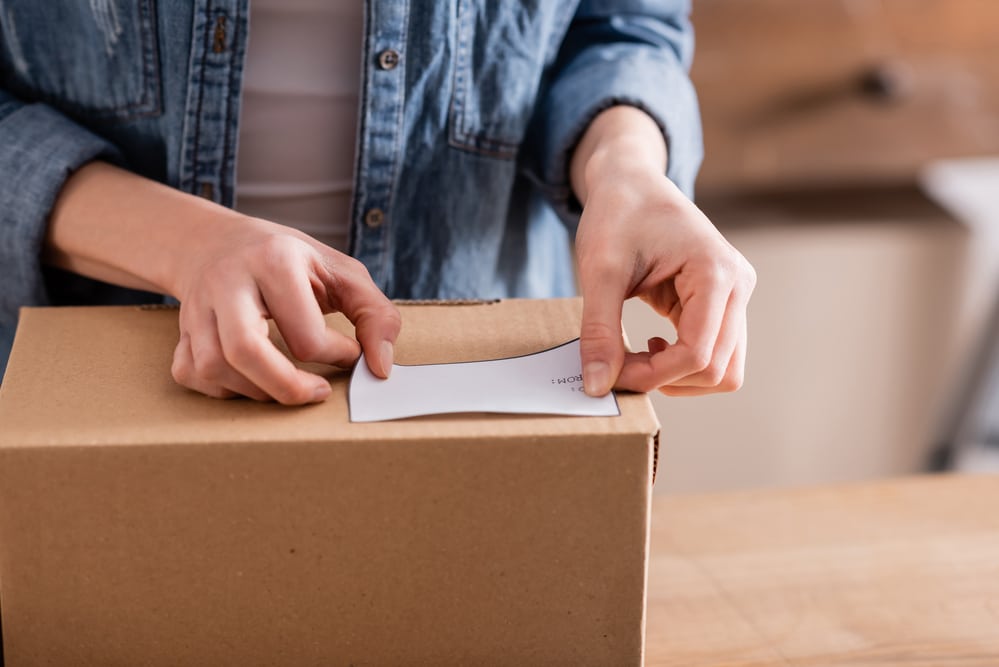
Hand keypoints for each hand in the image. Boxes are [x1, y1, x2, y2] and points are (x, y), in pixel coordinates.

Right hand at [169, 217, 400, 403]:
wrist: (220, 242)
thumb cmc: (291, 261)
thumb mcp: (343, 272)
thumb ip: (376, 315)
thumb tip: (381, 367)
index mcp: (274, 260)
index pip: (305, 334)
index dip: (337, 355)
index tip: (350, 353)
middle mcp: (228, 281)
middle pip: (244, 351)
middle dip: (287, 388)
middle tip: (316, 393)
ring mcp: (197, 306)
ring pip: (213, 368)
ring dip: (256, 390)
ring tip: (286, 383)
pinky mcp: (180, 329)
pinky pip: (190, 373)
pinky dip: (221, 389)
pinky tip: (250, 378)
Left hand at [570, 107, 755, 396]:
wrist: (632, 183)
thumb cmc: (618, 215)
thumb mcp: (599, 271)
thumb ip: (599, 331)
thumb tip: (597, 387)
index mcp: (716, 272)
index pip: (698, 353)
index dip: (653, 375)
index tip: (611, 373)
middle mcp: (737, 286)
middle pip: (718, 371)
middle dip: (665, 379)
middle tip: (618, 366)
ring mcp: (735, 296)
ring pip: (723, 370)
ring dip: (678, 378)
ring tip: (636, 357)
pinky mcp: (723, 304)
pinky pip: (714, 354)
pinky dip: (681, 365)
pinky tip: (651, 346)